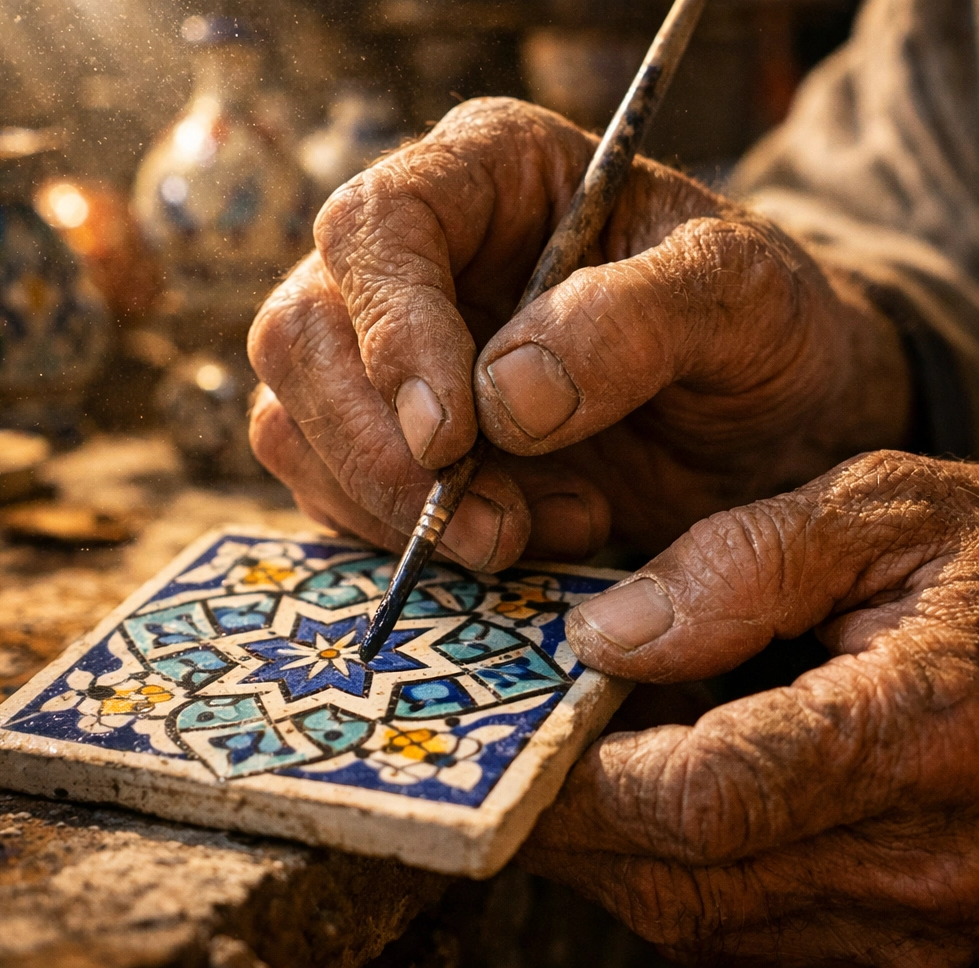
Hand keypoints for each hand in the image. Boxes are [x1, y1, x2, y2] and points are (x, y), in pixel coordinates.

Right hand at [248, 97, 908, 569]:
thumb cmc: (762, 331)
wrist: (767, 419)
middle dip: (386, 453)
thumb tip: (502, 399)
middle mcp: (418, 253)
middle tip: (497, 528)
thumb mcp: (744, 299)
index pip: (377, 224)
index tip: (453, 438)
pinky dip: (396, 537)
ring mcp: (389, 348)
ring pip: (295, 421)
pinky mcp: (386, 434)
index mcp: (490, 171)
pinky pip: (327, 486)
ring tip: (531, 532)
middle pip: (304, 333)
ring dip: (393, 507)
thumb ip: (639, 318)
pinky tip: (510, 540)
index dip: (392, 330)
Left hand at [522, 450, 978, 964]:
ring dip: (623, 855)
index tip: (507, 741)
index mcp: (922, 732)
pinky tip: (667, 799)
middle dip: (574, 830)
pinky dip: (690, 875)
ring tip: (576, 768)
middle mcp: (932, 860)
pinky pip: (760, 937)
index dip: (582, 781)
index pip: (704, 800)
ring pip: (713, 927)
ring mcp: (930, 922)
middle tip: (508, 760)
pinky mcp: (920, 939)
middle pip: (689, 885)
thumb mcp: (890, 514)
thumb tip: (607, 633)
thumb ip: (746, 564)